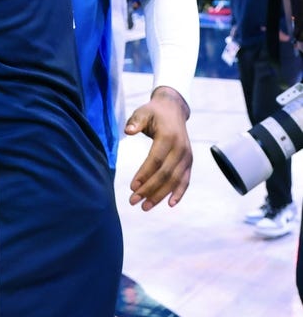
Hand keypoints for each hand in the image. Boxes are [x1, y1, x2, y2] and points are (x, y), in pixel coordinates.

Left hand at [124, 87, 191, 210]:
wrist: (173, 110)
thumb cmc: (153, 113)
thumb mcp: (143, 112)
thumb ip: (135, 121)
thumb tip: (128, 131)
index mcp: (169, 137)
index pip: (156, 160)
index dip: (145, 174)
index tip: (132, 187)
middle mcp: (181, 149)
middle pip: (165, 174)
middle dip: (150, 189)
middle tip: (134, 201)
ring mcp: (187, 157)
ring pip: (175, 180)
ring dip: (160, 195)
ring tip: (145, 207)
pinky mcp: (189, 162)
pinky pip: (185, 180)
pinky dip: (179, 193)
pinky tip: (169, 204)